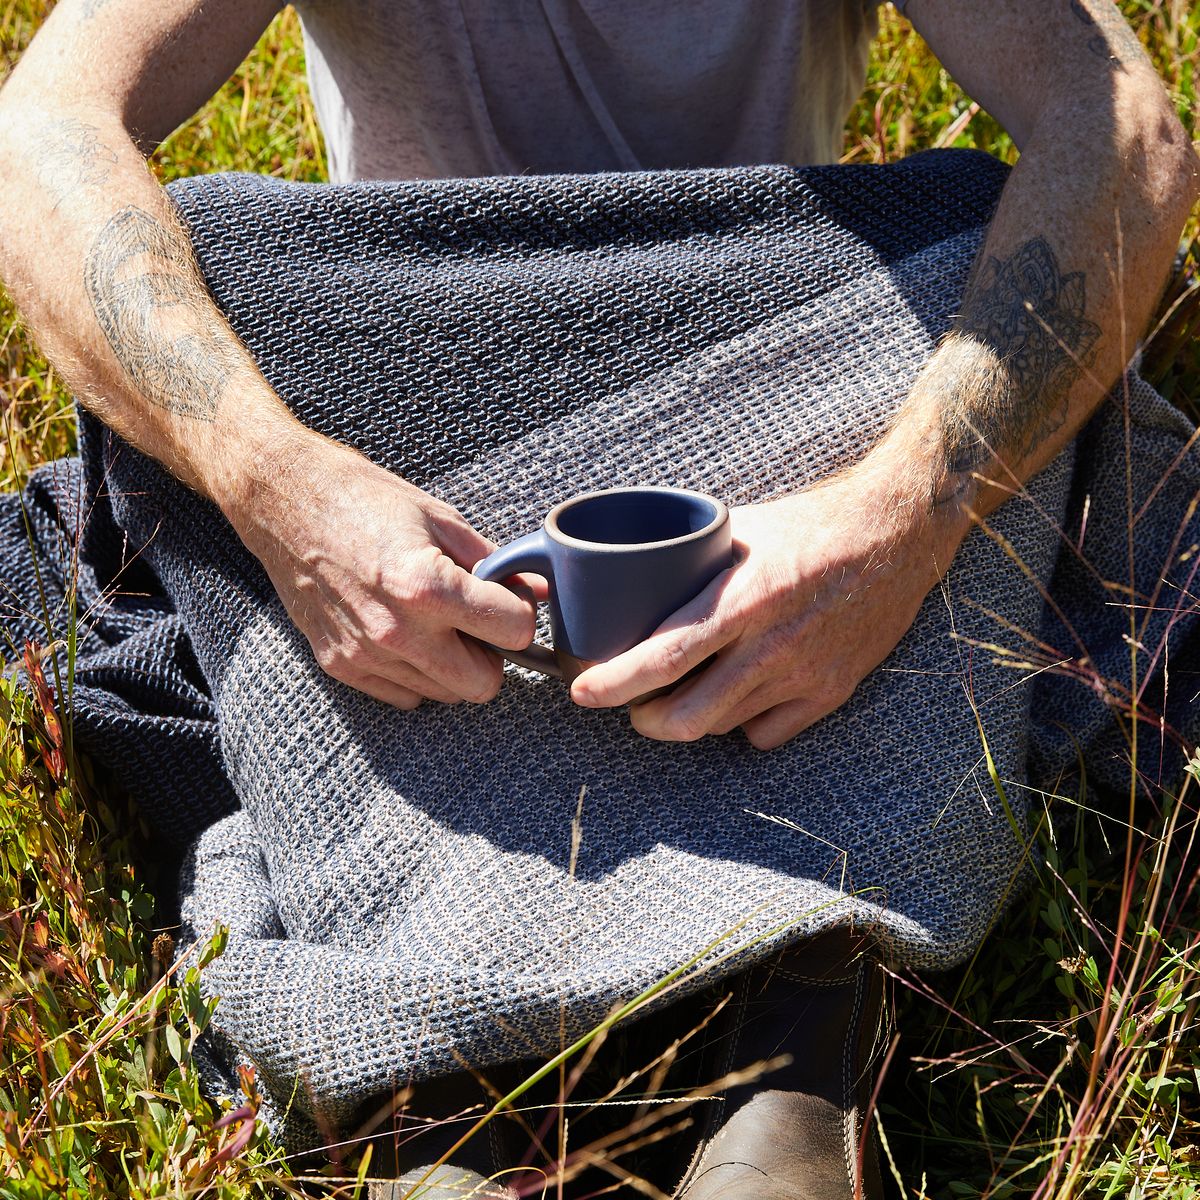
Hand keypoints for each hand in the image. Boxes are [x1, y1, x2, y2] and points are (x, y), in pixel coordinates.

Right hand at [224, 430, 536, 708]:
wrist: (283, 502)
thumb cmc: (364, 499)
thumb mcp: (440, 518)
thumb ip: (494, 562)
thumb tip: (539, 592)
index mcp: (428, 586)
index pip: (514, 632)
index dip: (519, 615)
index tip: (506, 600)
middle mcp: (397, 631)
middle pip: (484, 684)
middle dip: (492, 655)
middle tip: (477, 622)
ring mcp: (366, 654)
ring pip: (445, 694)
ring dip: (453, 666)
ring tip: (435, 622)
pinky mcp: (341, 666)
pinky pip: (405, 696)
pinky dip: (416, 674)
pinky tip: (405, 634)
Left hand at [570, 472, 965, 748]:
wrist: (897, 535)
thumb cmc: (810, 525)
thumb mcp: (739, 529)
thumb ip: (687, 558)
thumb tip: (622, 571)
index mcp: (743, 598)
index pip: (664, 657)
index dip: (615, 683)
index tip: (582, 693)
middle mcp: (772, 646)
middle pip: (687, 715)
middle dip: (644, 720)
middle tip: (632, 706)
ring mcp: (804, 675)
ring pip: (722, 726)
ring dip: (689, 719)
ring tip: (677, 697)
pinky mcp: (831, 693)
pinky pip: (767, 735)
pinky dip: (742, 725)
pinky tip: (735, 698)